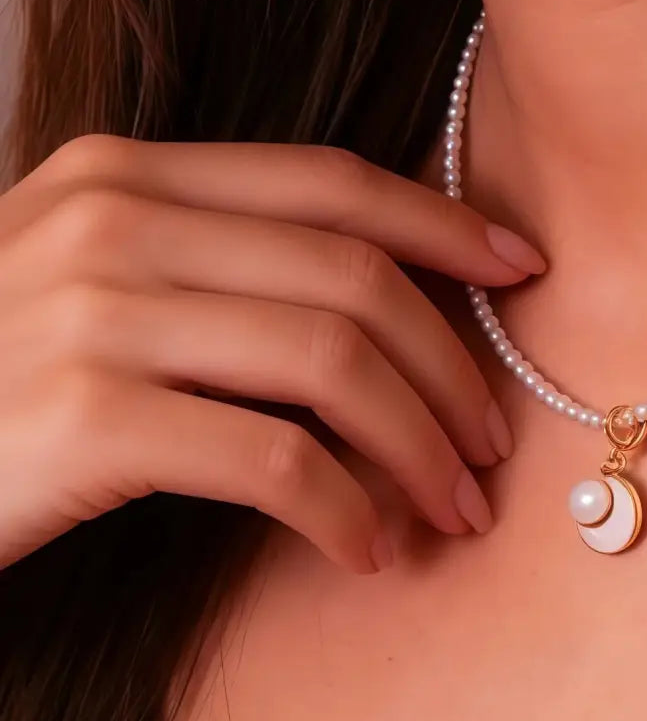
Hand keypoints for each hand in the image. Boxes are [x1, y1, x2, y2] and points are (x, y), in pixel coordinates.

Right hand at [0, 135, 544, 573]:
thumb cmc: (1, 381)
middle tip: (491, 438)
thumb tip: (394, 302)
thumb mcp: (101, 287)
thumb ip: (222, 266)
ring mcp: (91, 312)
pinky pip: (273, 458)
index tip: (521, 271)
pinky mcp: (81, 415)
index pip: (330, 181)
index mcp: (128, 175)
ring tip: (454, 503)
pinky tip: (369, 546)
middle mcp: (111, 220)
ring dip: (418, 443)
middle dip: (450, 364)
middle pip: (351, 277)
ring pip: (332, 363)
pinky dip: (345, 506)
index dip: (443, 223)